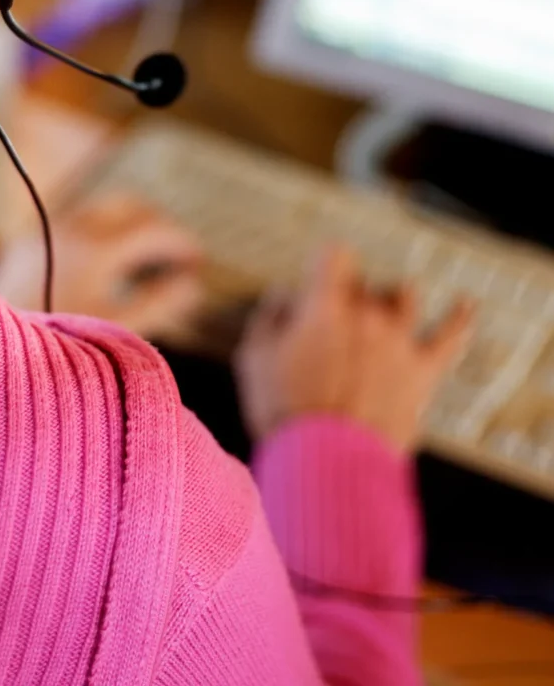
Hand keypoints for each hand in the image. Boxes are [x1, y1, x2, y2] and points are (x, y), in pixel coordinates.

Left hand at [0, 193, 205, 338]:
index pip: (154, 229)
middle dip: (159, 225)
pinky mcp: (29, 238)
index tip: (196, 261)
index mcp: (98, 248)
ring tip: (146, 257)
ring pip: (102, 211)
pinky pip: (77, 222)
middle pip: (131, 207)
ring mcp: (48, 229)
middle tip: (176, 253)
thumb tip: (192, 286)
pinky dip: (103, 231)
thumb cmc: (54, 344)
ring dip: (130, 225)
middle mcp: (72, 229)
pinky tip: (108, 264)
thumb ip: (159, 303)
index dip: (181, 242)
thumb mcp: (115, 330)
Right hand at [232, 246, 474, 451]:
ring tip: (383, 310)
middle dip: (345, 298)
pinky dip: (458, 317)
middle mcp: (366, 314)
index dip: (323, 267)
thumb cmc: (287, 412)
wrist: (328, 462)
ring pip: (403, 297)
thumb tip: (283, 297)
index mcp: (325, 306)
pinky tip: (464, 306)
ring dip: (391, 300)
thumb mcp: (254, 358)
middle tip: (331, 327)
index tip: (315, 281)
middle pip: (362, 284)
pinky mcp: (422, 371)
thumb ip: (269, 317)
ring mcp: (399, 340)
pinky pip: (449, 336)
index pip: (333, 256)